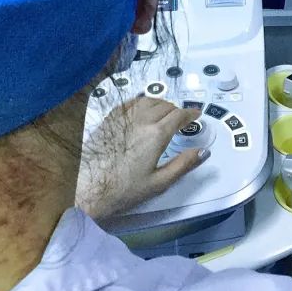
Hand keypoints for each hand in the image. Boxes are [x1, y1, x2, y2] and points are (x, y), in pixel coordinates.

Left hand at [76, 96, 209, 221]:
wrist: (87, 188)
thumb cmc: (125, 189)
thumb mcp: (159, 182)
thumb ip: (183, 165)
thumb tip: (204, 151)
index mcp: (157, 134)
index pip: (179, 116)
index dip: (190, 114)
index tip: (197, 114)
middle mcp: (142, 119)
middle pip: (165, 106)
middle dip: (177, 110)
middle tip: (181, 119)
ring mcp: (124, 117)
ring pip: (148, 101)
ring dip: (161, 104)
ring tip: (165, 113)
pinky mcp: (109, 118)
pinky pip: (130, 102)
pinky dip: (142, 102)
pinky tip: (143, 108)